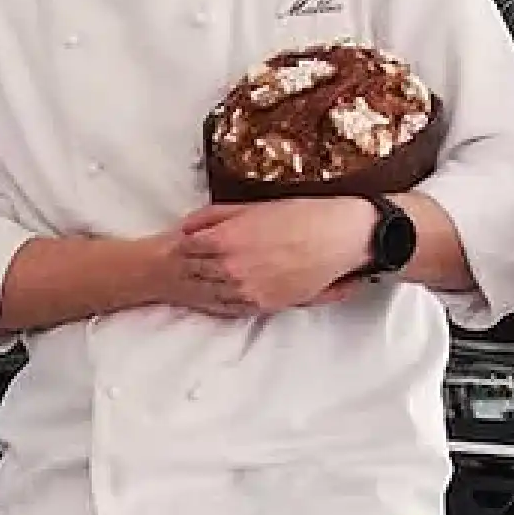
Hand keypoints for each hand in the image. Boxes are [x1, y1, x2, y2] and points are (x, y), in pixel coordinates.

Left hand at [168, 199, 374, 316]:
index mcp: (227, 240)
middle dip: (185, 269)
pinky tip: (214, 298)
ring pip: (210, 293)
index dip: (179, 247)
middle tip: (175, 268)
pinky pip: (232, 307)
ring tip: (191, 283)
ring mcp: (248, 290)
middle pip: (194, 273)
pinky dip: (219, 302)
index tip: (175, 246)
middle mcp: (232, 269)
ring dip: (199, 288)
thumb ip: (215, 217)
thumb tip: (188, 226)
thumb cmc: (299, 216)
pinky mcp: (265, 304)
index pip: (186, 248)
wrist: (338, 237)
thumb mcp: (253, 207)